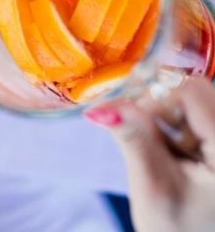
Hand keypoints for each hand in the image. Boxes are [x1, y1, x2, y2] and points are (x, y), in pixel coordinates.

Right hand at [85, 76, 214, 231]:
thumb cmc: (179, 229)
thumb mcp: (153, 188)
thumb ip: (134, 141)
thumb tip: (103, 108)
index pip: (191, 90)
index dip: (158, 100)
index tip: (141, 127)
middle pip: (194, 89)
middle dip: (163, 110)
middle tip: (155, 146)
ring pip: (193, 96)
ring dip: (168, 118)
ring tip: (166, 154)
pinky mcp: (213, 134)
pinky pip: (195, 109)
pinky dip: (176, 125)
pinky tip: (175, 152)